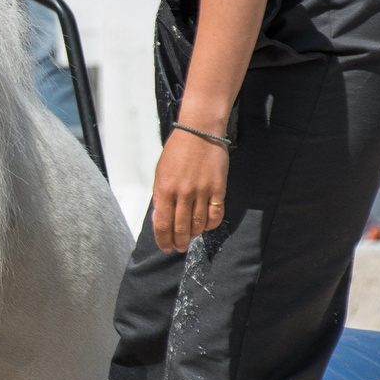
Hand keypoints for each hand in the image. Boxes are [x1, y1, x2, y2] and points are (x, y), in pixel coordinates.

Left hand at [151, 128, 229, 253]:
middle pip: (180, 228)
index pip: (162, 223)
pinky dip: (210, 225)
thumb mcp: (160, 173)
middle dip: (178, 242)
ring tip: (190, 236)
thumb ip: (160, 197)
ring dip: (193, 234)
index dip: (163, 239)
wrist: (199, 132)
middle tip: (179, 247)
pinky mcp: (218, 189)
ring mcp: (202, 192)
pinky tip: (205, 226)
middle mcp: (182, 193)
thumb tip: (160, 219)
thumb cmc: (177, 151)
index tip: (165, 247)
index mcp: (164, 189)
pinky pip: (215, 215)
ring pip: (198, 224)